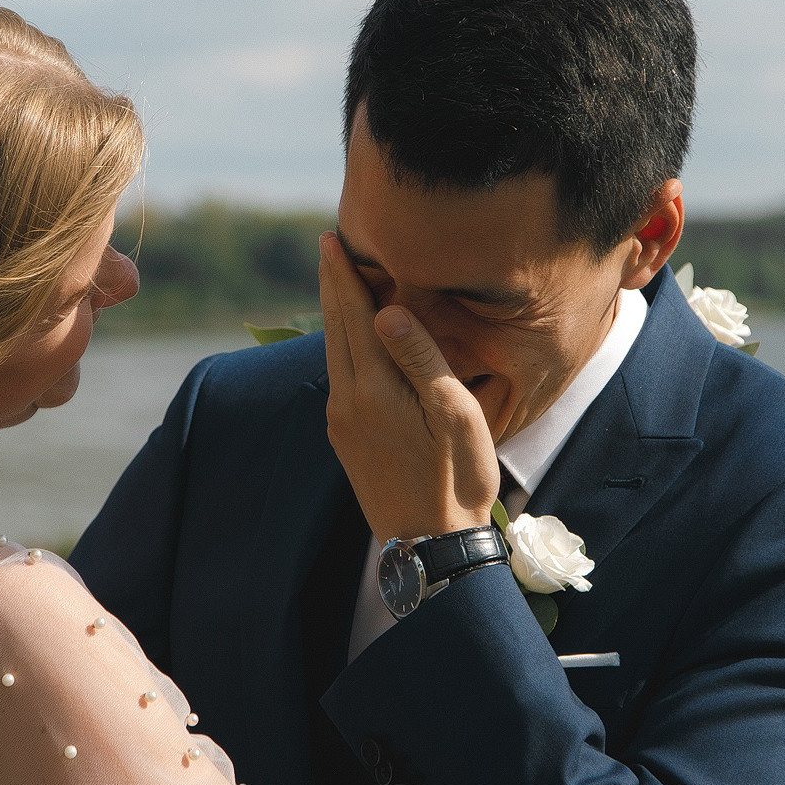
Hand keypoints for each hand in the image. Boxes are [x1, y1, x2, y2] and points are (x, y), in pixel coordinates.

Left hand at [317, 232, 499, 539]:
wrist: (430, 545)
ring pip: (334, 352)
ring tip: (337, 282)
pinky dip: (342, 345)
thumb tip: (385, 309)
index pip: (353, 315)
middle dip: (331, 285)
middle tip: (327, 247)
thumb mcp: (453, 414)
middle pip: (334, 328)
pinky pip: (340, 376)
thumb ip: (420, 359)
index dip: (343, 275)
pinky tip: (352, 339)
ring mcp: (341, 422)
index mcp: (373, 389)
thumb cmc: (456, 479)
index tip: (331, 239)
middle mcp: (346, 401)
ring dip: (334, 314)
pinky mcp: (346, 439)